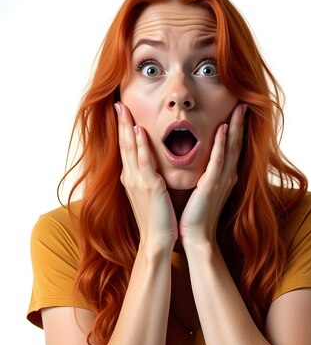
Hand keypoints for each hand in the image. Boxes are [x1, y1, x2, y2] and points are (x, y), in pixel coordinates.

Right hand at [115, 102, 177, 251]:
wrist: (157, 241)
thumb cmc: (157, 221)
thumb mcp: (150, 197)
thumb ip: (149, 180)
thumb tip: (152, 170)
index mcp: (131, 180)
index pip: (126, 150)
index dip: (123, 131)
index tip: (121, 113)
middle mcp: (130, 178)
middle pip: (124, 145)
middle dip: (120, 123)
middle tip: (118, 103)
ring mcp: (137, 182)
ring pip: (130, 149)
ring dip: (126, 127)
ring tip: (123, 108)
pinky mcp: (149, 187)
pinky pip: (143, 161)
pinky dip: (140, 144)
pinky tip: (138, 130)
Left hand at [179, 103, 246, 248]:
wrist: (196, 237)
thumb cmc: (195, 216)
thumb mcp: (203, 191)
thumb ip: (204, 176)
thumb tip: (199, 164)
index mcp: (223, 177)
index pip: (232, 147)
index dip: (236, 128)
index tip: (238, 110)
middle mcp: (227, 176)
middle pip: (237, 143)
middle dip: (240, 122)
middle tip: (245, 101)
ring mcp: (221, 180)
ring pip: (232, 148)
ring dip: (235, 126)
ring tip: (240, 107)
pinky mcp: (212, 186)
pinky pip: (218, 161)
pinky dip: (223, 144)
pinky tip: (224, 128)